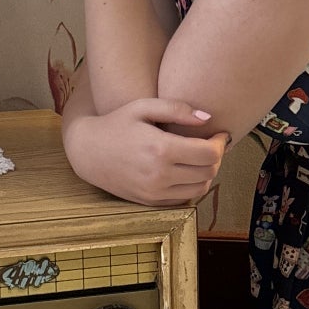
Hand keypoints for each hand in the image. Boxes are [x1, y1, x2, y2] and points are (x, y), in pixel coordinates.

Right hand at [69, 97, 228, 206]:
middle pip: (209, 172)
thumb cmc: (116, 123)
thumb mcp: (143, 107)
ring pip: (201, 189)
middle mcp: (160, 175)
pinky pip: (184, 198)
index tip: (219, 133)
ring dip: (207, 173)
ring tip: (199, 157)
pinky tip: (185, 170)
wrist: (87, 151)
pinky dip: (192, 185)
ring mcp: (155, 192)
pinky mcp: (150, 202)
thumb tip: (207, 117)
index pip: (210, 153)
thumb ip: (177, 109)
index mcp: (161, 149)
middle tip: (211, 143)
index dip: (221, 143)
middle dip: (217, 157)